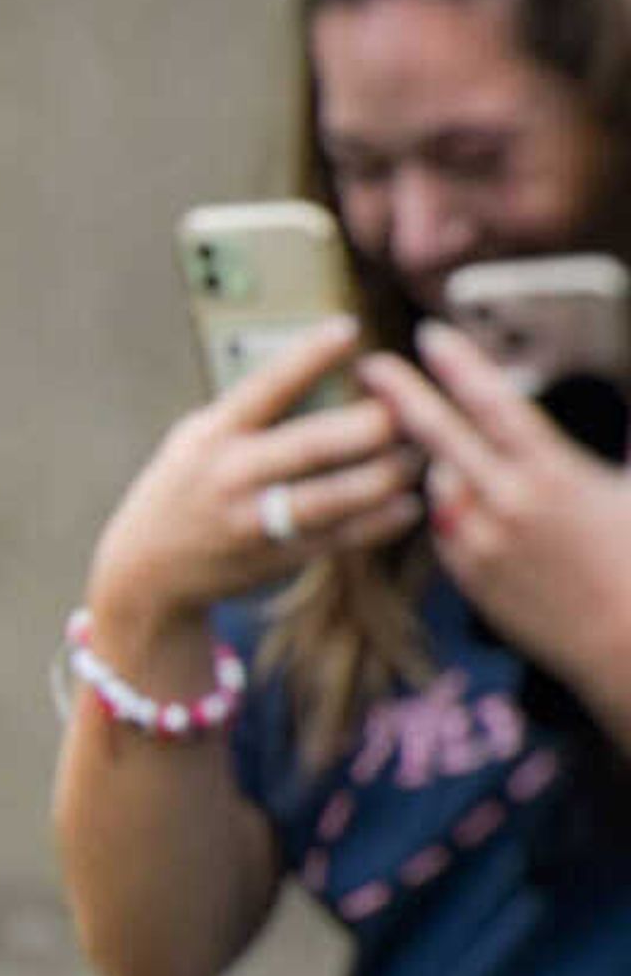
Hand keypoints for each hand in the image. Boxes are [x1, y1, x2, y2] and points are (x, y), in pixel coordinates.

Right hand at [84, 319, 420, 635]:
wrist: (147, 572)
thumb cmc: (186, 487)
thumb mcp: (195, 438)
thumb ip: (249, 409)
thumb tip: (320, 367)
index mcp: (213, 437)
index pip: (264, 388)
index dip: (307, 357)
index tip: (350, 329)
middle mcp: (231, 477)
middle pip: (315, 444)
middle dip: (372, 423)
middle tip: (408, 408)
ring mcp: (254, 522)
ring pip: (338, 495)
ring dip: (389, 473)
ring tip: (415, 455)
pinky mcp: (276, 559)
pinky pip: (344, 537)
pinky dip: (384, 520)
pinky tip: (408, 502)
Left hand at [379, 323, 630, 710]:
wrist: (624, 640)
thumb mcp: (630, 486)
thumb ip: (616, 439)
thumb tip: (608, 407)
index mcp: (552, 472)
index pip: (494, 404)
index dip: (459, 365)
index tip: (429, 335)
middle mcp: (507, 503)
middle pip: (440, 437)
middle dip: (402, 396)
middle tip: (371, 365)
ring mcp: (480, 541)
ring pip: (441, 483)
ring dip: (445, 463)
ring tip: (464, 460)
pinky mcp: (468, 574)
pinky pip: (446, 526)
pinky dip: (455, 507)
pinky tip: (481, 507)